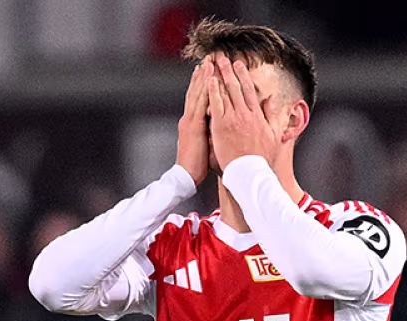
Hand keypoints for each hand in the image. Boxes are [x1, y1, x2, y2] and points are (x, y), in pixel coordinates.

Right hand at [177, 61, 211, 185]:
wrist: (185, 177)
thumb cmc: (197, 165)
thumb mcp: (206, 145)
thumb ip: (210, 132)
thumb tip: (221, 126)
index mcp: (193, 123)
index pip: (199, 99)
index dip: (204, 84)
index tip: (210, 69)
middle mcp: (190, 118)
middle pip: (197, 92)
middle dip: (204, 75)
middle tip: (210, 58)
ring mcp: (190, 121)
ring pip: (197, 94)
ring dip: (203, 78)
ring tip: (208, 62)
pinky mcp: (192, 126)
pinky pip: (199, 104)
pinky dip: (204, 90)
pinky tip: (208, 80)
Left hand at [207, 54, 279, 170]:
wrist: (250, 172)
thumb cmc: (261, 158)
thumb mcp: (273, 135)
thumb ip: (272, 115)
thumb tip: (272, 99)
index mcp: (257, 116)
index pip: (250, 90)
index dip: (243, 75)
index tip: (239, 64)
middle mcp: (246, 114)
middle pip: (237, 86)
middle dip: (229, 70)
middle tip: (223, 57)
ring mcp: (233, 119)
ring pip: (226, 92)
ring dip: (219, 75)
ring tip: (214, 63)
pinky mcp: (221, 125)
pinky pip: (215, 104)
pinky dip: (213, 90)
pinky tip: (209, 79)